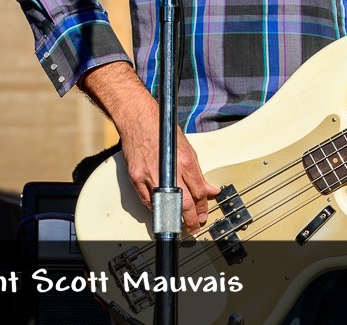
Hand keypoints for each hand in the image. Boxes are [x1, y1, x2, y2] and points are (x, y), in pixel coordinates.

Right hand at [115, 105, 221, 234]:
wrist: (139, 120)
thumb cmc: (163, 131)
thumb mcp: (188, 149)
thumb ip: (198, 172)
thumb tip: (209, 189)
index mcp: (185, 162)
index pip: (198, 192)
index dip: (203, 207)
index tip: (203, 214)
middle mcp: (169, 170)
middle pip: (184, 203)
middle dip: (192, 219)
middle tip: (195, 226)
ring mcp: (151, 176)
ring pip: (165, 205)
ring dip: (173, 218)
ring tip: (179, 224)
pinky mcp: (137, 178)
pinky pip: (148, 200)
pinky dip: (156, 208)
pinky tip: (163, 211)